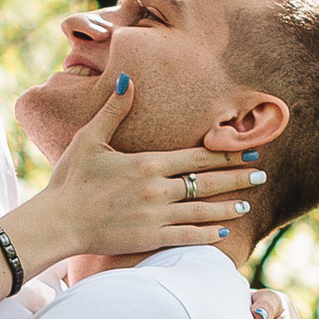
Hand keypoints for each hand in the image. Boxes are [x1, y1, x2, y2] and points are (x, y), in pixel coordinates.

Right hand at [10, 84, 262, 265]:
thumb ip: (114, 110)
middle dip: (236, 177)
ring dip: (227, 206)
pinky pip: (186, 236)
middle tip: (260, 174)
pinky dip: (207, 234)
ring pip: (202, 210)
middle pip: (207, 182)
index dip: (224, 154)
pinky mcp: (149, 238)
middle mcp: (157, 189)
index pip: (196, 156)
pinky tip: (223, 232)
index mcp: (147, 163)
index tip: (246, 151)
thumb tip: (129, 80)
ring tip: (247, 203)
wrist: (57, 221)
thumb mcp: (90, 138)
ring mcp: (155, 215)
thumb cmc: (70, 179)